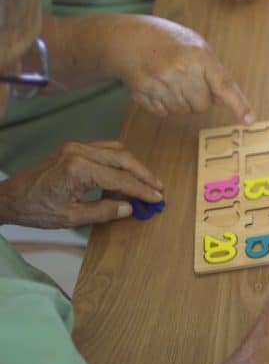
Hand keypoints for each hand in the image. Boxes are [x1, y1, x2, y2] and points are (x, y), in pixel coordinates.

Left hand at [0, 142, 162, 227]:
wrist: (9, 198)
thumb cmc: (38, 210)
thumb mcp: (72, 217)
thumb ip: (104, 211)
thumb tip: (131, 208)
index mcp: (79, 169)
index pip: (120, 178)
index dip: (142, 189)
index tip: (158, 198)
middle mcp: (80, 152)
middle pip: (123, 158)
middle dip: (143, 174)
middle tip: (158, 188)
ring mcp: (76, 147)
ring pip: (115, 150)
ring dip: (133, 165)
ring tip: (145, 181)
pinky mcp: (72, 148)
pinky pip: (104, 149)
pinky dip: (119, 160)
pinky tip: (124, 173)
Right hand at [108, 15, 252, 122]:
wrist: (127, 38)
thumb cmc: (168, 41)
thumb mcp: (196, 46)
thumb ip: (212, 71)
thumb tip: (222, 100)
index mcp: (199, 56)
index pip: (224, 85)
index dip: (239, 105)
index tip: (249, 121)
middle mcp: (181, 70)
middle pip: (203, 106)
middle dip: (199, 98)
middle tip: (187, 79)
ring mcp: (161, 83)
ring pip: (184, 112)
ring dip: (181, 102)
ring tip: (170, 80)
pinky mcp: (144, 93)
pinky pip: (165, 113)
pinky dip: (164, 104)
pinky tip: (158, 86)